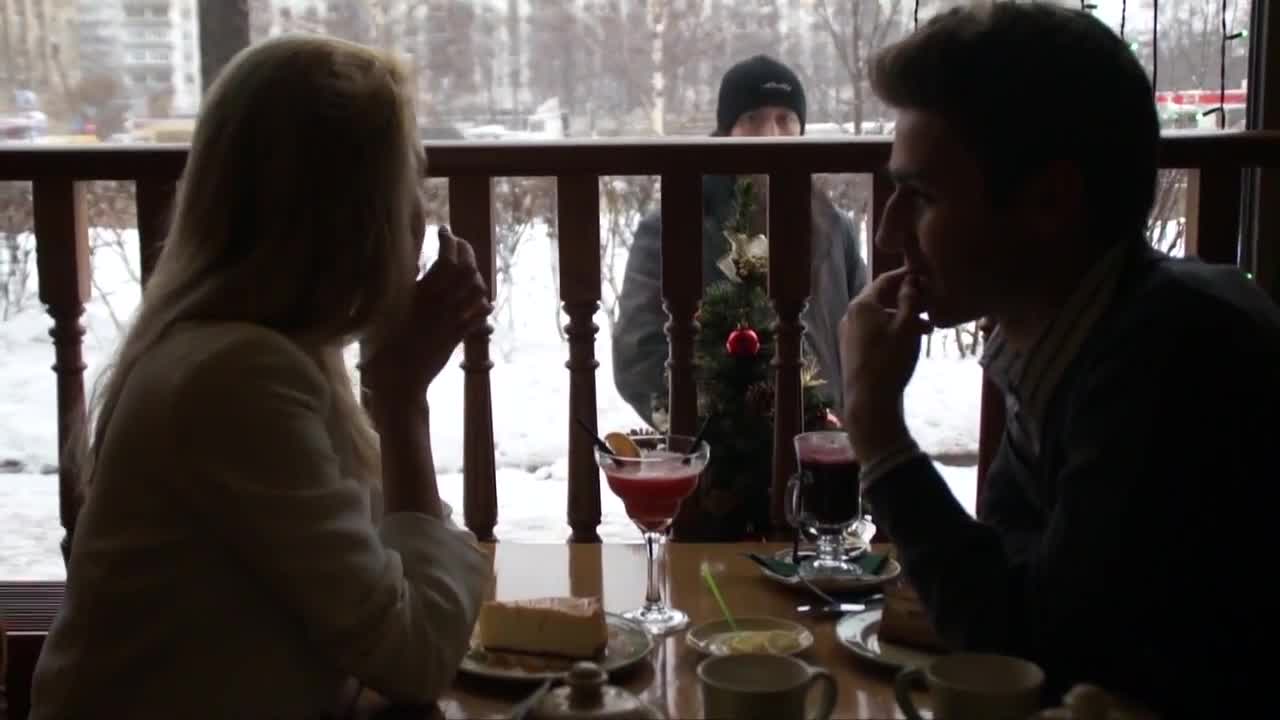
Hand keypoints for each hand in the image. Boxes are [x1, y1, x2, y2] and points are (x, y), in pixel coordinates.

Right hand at [362, 226, 490, 411]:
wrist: (396, 380)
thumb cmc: (379, 345)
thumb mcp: (381, 308)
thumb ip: (398, 285)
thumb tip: (412, 264)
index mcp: (420, 293)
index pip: (445, 258)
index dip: (449, 240)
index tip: (444, 230)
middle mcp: (440, 304)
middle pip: (467, 270)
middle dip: (467, 252)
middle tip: (460, 245)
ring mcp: (451, 321)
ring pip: (477, 291)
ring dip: (476, 277)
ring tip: (469, 272)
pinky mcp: (457, 337)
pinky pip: (479, 317)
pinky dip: (483, 306)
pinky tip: (481, 302)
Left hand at [838, 267, 931, 459]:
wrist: (868, 401)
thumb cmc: (890, 360)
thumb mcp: (907, 327)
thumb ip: (910, 300)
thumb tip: (910, 281)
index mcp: (862, 305)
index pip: (885, 280)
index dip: (906, 275)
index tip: (924, 274)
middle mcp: (850, 315)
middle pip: (881, 298)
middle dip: (907, 298)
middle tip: (930, 302)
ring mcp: (849, 333)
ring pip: (879, 316)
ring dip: (902, 316)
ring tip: (928, 327)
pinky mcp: (852, 349)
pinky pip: (874, 330)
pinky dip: (892, 329)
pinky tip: (910, 340)